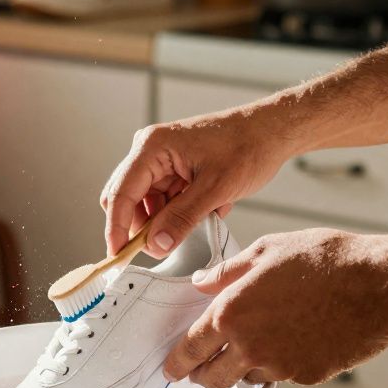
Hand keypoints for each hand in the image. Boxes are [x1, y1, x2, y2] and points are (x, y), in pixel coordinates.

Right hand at [100, 108, 298, 257]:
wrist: (271, 132)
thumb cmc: (247, 147)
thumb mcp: (216, 189)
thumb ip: (182, 218)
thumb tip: (156, 245)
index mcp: (152, 147)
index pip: (120, 193)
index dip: (116, 228)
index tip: (117, 256)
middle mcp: (150, 151)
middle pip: (127, 200)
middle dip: (142, 227)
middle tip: (163, 248)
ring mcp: (161, 161)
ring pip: (146, 204)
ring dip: (165, 221)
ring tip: (199, 220)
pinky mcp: (173, 170)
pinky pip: (164, 201)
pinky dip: (179, 213)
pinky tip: (205, 210)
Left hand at [163, 229, 387, 387]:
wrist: (378, 286)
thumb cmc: (325, 261)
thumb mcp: (267, 250)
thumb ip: (227, 271)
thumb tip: (201, 281)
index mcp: (231, 313)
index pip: (190, 348)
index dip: (176, 362)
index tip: (171, 368)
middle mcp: (249, 345)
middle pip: (212, 376)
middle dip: (203, 374)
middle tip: (201, 368)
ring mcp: (279, 365)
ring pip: (246, 376)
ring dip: (242, 367)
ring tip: (255, 343)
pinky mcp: (306, 376)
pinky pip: (281, 375)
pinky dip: (278, 364)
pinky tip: (292, 340)